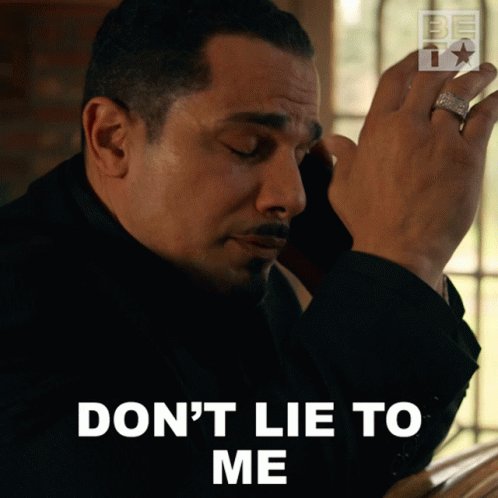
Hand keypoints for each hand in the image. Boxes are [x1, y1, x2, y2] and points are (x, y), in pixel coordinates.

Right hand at [326, 49, 497, 289]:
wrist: (398, 248)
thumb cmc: (367, 220)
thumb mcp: (342, 188)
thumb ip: (340, 158)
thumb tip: (331, 139)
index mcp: (376, 130)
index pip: (395, 79)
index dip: (411, 61)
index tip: (423, 55)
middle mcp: (408, 127)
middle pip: (431, 76)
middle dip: (446, 61)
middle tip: (457, 56)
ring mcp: (439, 139)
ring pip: (462, 91)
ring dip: (476, 74)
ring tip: (485, 69)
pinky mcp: (467, 157)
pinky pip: (484, 118)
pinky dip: (492, 103)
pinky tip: (496, 97)